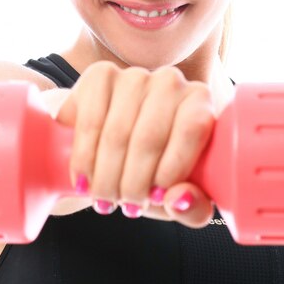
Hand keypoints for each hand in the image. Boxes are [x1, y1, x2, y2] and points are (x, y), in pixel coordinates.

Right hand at [55, 61, 216, 228]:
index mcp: (200, 101)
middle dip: (133, 184)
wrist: (118, 142)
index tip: (156, 198)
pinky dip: (84, 158)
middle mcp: (170, 81)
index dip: (172, 169)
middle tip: (126, 206)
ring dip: (106, 177)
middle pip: (149, 137)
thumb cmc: (159, 169)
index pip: (191, 129)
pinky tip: (84, 180)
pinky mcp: (100, 75)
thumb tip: (179, 198)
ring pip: (116, 134)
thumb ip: (194, 208)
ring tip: (105, 199)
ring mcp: (134, 75)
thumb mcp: (181, 196)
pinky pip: (90, 121)